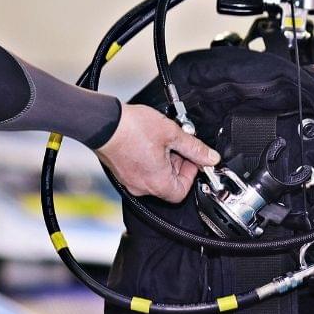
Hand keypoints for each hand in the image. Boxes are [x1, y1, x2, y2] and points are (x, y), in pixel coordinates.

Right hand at [96, 104, 218, 202]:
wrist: (102, 122)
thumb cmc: (132, 129)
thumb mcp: (172, 134)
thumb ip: (195, 148)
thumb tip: (211, 157)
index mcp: (158, 183)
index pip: (182, 192)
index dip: (191, 175)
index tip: (192, 159)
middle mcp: (142, 187)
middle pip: (169, 184)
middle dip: (177, 165)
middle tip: (178, 146)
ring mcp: (129, 181)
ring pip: (155, 177)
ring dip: (164, 161)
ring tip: (163, 140)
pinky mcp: (121, 173)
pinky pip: (141, 172)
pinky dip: (149, 160)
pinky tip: (149, 142)